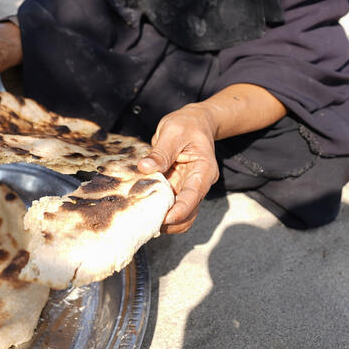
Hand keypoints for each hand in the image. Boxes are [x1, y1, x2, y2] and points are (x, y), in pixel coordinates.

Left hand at [137, 104, 220, 234]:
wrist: (195, 122)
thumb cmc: (187, 125)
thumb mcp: (173, 132)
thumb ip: (160, 152)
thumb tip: (144, 167)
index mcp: (203, 170)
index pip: (193, 197)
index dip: (179, 211)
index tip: (163, 220)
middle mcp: (199, 183)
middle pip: (189, 212)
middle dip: (171, 223)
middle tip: (148, 225)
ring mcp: (189, 188)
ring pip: (182, 214)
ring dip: (166, 221)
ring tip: (144, 222)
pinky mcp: (179, 188)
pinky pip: (171, 205)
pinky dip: (160, 211)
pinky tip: (145, 210)